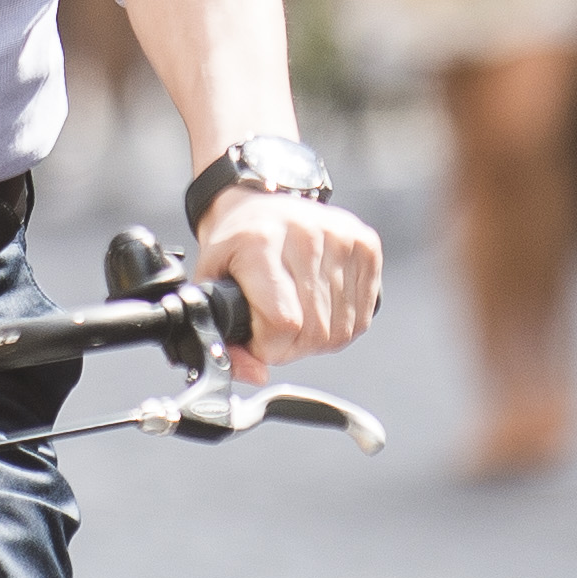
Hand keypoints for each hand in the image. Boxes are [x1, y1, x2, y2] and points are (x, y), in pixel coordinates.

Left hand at [190, 187, 379, 382]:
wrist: (262, 202)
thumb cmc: (235, 246)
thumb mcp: (210, 285)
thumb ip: (222, 338)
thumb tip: (257, 375)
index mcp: (261, 242)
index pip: (284, 323)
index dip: (269, 345)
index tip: (257, 334)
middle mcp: (306, 235)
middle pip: (315, 331)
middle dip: (292, 346)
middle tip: (276, 328)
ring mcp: (341, 237)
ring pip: (341, 329)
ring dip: (318, 338)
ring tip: (298, 315)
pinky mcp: (366, 244)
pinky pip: (362, 315)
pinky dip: (342, 324)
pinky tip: (321, 306)